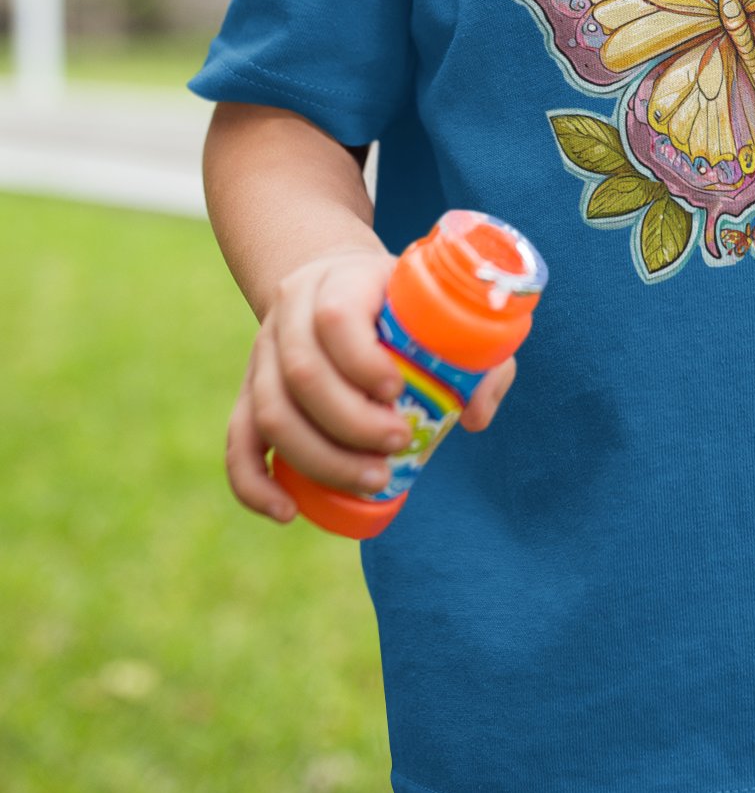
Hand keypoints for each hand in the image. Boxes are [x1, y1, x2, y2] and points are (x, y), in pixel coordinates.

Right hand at [225, 250, 520, 522]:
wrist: (338, 283)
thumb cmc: (402, 305)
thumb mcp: (441, 310)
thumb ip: (478, 356)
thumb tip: (472, 416)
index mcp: (340, 281)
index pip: (336, 317)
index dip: (363, 361)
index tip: (399, 391)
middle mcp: (291, 314)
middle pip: (301, 373)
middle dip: (351, 422)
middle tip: (398, 444)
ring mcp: (263, 354)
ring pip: (270, 411)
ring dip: (320, 457)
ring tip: (373, 479)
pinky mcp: (249, 392)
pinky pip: (237, 441)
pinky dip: (255, 483)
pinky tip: (287, 512)